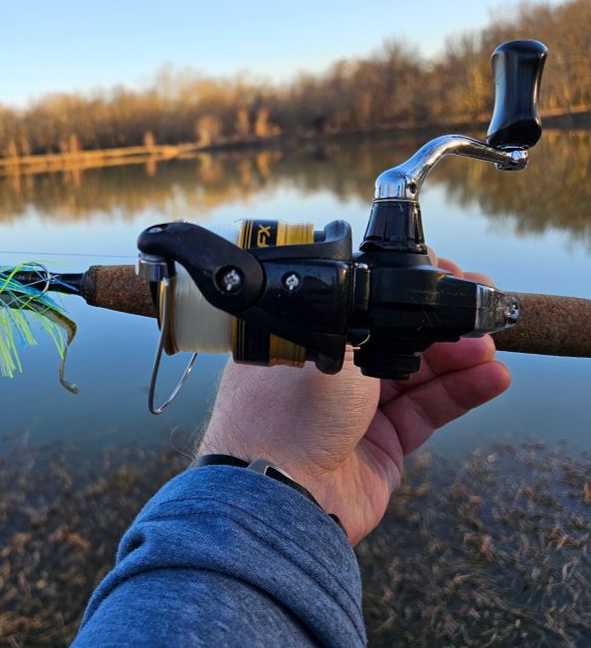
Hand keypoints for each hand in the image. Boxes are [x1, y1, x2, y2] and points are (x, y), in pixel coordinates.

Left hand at [196, 256, 511, 544]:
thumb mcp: (329, 347)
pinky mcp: (382, 446)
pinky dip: (460, 392)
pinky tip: (491, 376)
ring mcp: (354, 411)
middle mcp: (326, 373)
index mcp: (303, 340)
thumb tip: (401, 294)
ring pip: (417, 374)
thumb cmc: (286, 415)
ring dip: (457, 356)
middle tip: (477, 306)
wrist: (282, 496)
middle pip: (394, 339)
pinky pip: (427, 411)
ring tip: (490, 342)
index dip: (400, 293)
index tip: (440, 278)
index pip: (359, 306)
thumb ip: (366, 320)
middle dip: (439, 324)